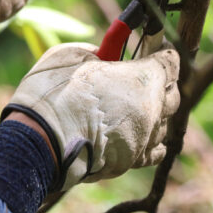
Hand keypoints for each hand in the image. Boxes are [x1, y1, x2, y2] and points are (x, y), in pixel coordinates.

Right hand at [3, 43, 179, 190]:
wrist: (40, 141)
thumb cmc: (54, 93)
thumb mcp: (72, 55)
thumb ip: (98, 53)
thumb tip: (105, 56)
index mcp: (143, 78)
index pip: (170, 63)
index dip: (161, 55)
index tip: (153, 51)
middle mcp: (152, 109)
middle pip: (172, 94)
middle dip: (161, 84)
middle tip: (141, 78)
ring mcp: (145, 137)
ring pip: (164, 123)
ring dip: (154, 113)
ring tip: (133, 107)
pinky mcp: (132, 161)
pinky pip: (156, 151)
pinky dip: (152, 140)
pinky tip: (142, 134)